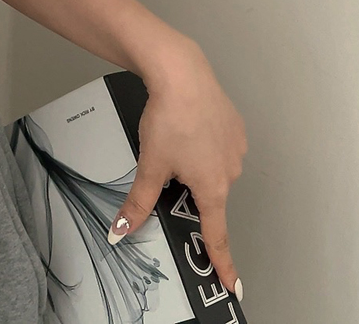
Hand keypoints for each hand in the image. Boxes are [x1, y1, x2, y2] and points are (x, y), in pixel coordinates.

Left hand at [107, 36, 247, 300]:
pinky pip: (219, 143)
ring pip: (213, 166)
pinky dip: (204, 140)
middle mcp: (231, 170)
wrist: (182, 74)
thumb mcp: (150, 164)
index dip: (222, 262)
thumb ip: (138, 202)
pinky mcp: (235, 125)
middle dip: (189, 186)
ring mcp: (236, 147)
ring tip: (176, 136)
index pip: (216, 235)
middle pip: (208, 193)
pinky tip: (189, 124)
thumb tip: (121, 231)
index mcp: (212, 188)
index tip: (231, 285)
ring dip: (196, 160)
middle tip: (168, 162)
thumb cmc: (169, 119)